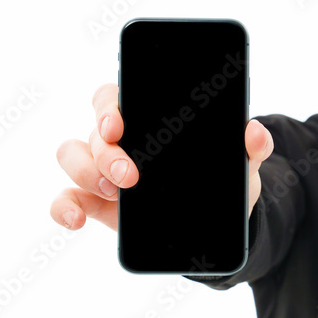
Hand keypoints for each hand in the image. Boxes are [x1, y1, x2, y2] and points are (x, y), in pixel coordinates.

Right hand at [50, 83, 272, 231]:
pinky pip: (65, 199)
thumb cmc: (222, 177)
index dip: (108, 105)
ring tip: (116, 192)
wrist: (215, 220)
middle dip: (106, 151)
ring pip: (72, 155)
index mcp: (148, 118)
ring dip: (86, 172)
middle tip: (130, 176)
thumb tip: (255, 132)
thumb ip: (252, 146)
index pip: (114, 96)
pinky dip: (63, 208)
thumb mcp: (241, 163)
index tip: (118, 124)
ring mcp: (101, 170)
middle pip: (95, 129)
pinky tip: (76, 220)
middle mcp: (119, 139)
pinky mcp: (95, 203)